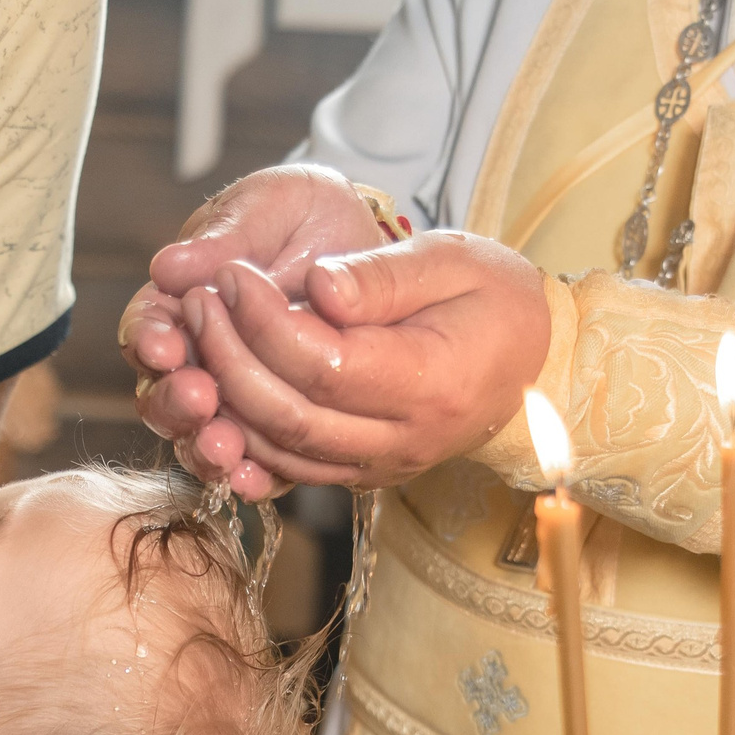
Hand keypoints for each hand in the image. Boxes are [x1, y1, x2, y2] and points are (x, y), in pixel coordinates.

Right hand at [122, 165, 387, 500]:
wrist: (362, 241)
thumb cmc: (304, 214)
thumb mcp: (268, 208)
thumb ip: (223, 239)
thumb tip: (168, 267)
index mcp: (179, 301)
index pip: (148, 329)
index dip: (150, 341)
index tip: (165, 346)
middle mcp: (197, 357)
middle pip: (162, 394)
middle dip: (175, 401)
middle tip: (199, 398)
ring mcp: (234, 396)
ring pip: (199, 435)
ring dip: (206, 445)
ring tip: (225, 447)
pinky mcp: (276, 426)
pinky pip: (256, 461)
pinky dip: (250, 475)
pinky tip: (253, 480)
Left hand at [163, 232, 551, 494]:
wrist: (534, 364)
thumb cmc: (494, 300)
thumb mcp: (452, 261)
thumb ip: (381, 275)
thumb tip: (313, 286)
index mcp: (432, 384)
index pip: (323, 365)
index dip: (263, 322)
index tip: (232, 274)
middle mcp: (404, 440)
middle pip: (289, 416)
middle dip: (229, 357)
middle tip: (200, 301)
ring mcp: (381, 466)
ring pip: (279, 451)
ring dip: (226, 397)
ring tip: (201, 333)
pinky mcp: (361, 473)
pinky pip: (289, 466)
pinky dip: (245, 431)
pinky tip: (222, 380)